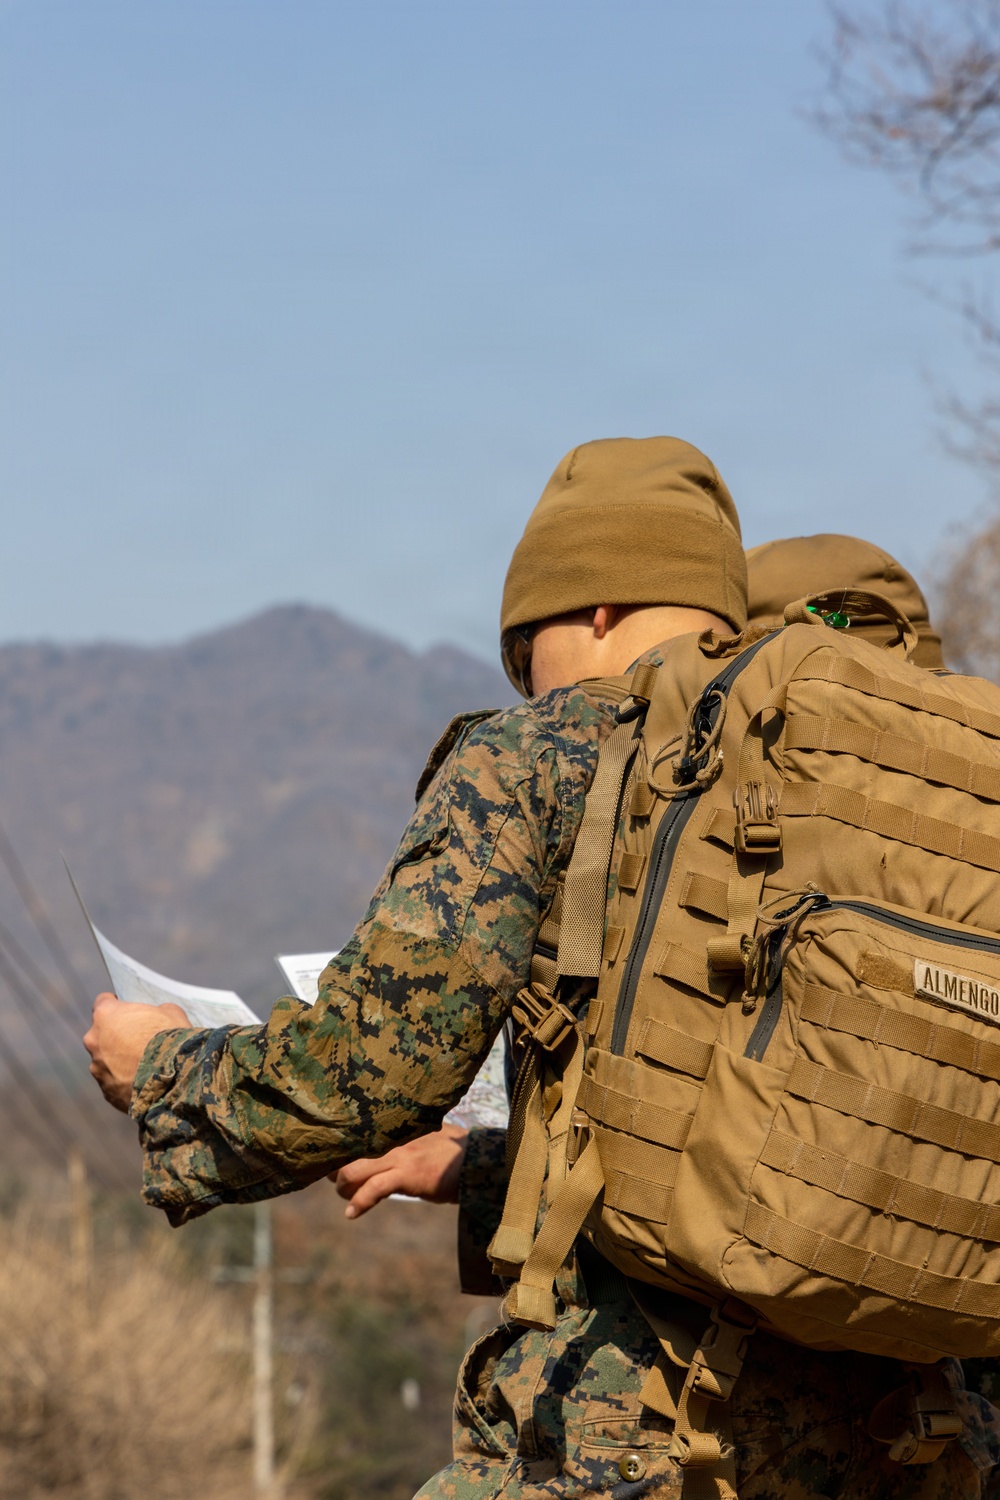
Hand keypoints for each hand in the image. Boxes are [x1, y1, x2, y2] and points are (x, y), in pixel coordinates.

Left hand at [83, 992, 190, 1112]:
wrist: (176, 1079)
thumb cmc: (171, 1037)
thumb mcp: (170, 1012)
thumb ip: (154, 1012)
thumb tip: (153, 1019)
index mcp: (106, 1016)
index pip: (103, 1002)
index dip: (116, 1006)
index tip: (127, 1011)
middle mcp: (94, 1041)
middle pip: (101, 1035)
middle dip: (116, 1037)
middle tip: (137, 1042)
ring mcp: (97, 1069)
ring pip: (105, 1061)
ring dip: (119, 1062)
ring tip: (142, 1068)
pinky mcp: (106, 1092)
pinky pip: (113, 1083)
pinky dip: (124, 1082)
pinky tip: (143, 1084)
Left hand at [332, 1123, 467, 1218]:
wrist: (477, 1158)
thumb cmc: (453, 1149)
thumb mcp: (425, 1135)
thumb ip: (405, 1137)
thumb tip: (389, 1145)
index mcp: (393, 1127)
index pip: (355, 1133)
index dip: (339, 1147)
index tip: (332, 1158)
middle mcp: (391, 1138)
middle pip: (346, 1152)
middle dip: (334, 1168)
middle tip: (336, 1180)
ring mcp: (399, 1156)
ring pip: (352, 1170)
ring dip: (343, 1187)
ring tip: (346, 1196)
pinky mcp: (408, 1174)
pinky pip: (374, 1189)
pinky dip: (359, 1202)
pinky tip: (351, 1213)